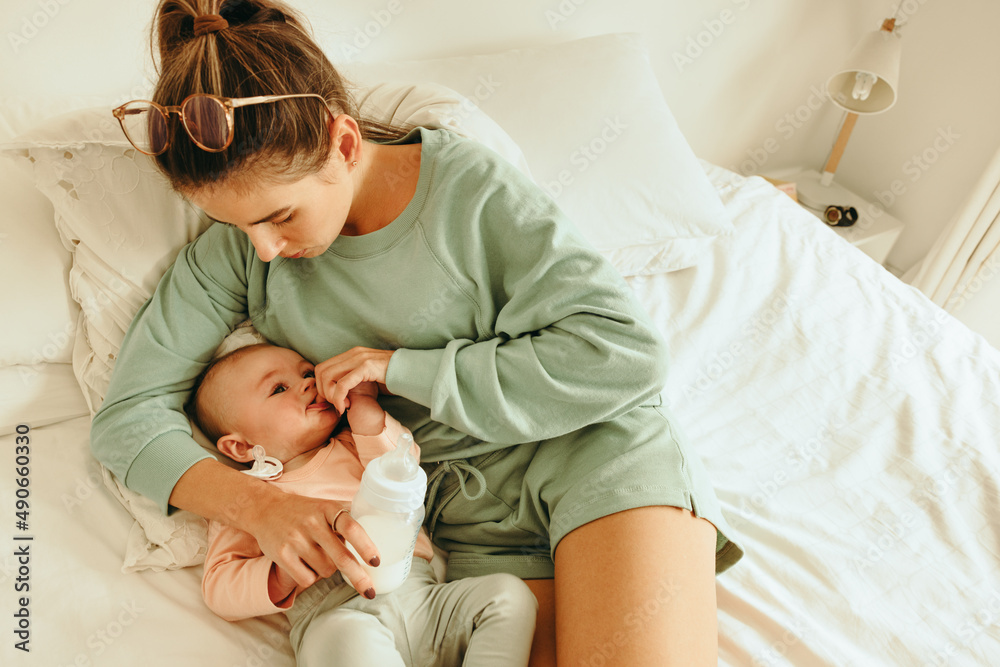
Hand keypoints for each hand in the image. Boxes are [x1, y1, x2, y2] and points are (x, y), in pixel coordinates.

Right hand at [249, 491, 380, 597]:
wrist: (265, 509)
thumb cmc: (304, 512)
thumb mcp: (326, 507)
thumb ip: (347, 518)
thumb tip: (379, 534)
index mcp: (327, 509)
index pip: (350, 527)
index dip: (365, 545)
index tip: (376, 561)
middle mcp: (312, 523)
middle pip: (340, 556)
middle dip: (358, 577)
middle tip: (370, 592)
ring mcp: (295, 539)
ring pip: (325, 570)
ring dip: (328, 570)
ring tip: (319, 557)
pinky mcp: (281, 554)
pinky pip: (306, 578)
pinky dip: (310, 577)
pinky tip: (305, 564)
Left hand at [315, 347, 393, 413]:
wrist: (414, 373)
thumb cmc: (393, 379)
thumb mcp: (369, 378)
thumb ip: (354, 380)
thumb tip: (339, 393)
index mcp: (352, 354)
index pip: (323, 368)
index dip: (322, 386)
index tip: (334, 401)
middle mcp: (353, 353)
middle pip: (321, 371)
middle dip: (323, 392)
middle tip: (337, 405)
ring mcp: (359, 358)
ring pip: (327, 377)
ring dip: (330, 396)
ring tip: (343, 406)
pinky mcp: (366, 367)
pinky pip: (342, 384)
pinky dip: (338, 398)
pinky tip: (346, 406)